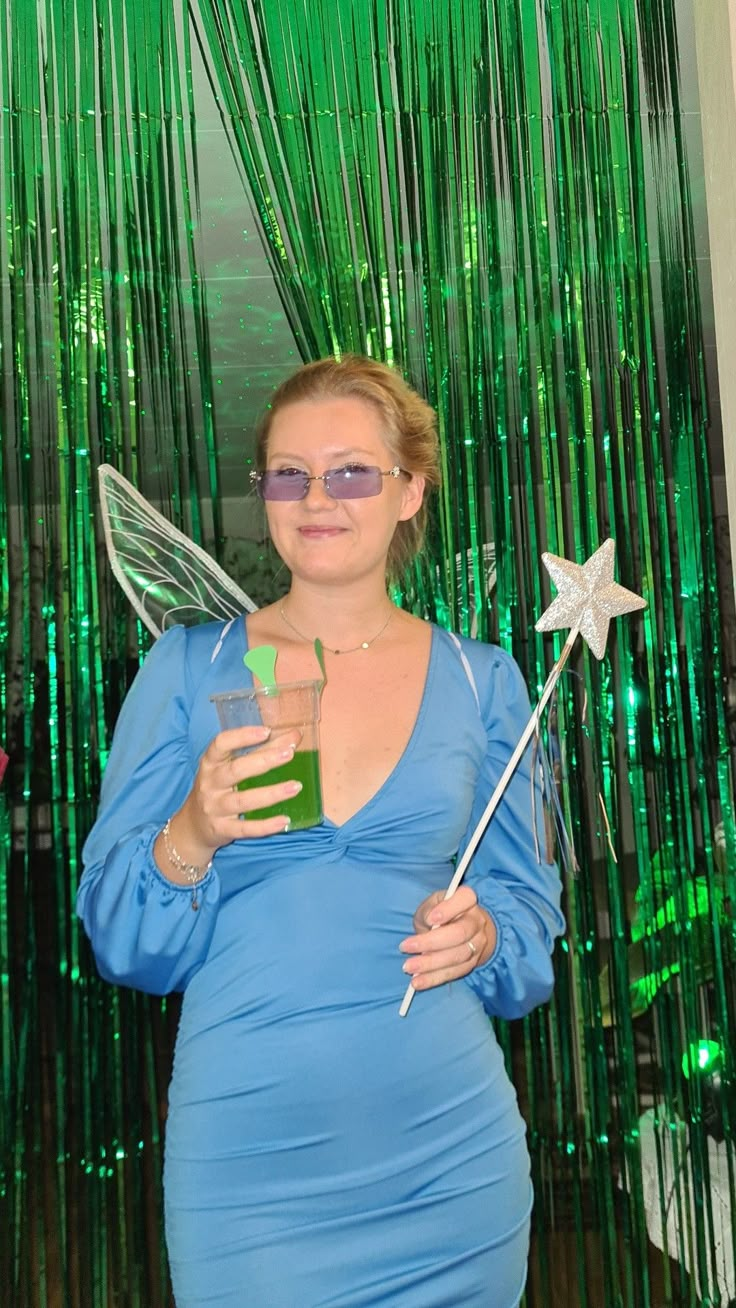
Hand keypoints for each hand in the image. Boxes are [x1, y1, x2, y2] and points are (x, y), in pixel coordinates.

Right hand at [165, 725, 303, 866]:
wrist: (193, 826)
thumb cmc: (219, 789)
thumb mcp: (231, 767)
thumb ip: (262, 750)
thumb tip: (294, 736)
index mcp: (211, 763)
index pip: (221, 744)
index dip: (242, 736)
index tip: (266, 731)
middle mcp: (210, 783)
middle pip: (236, 770)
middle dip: (264, 761)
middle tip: (289, 754)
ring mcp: (214, 808)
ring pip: (243, 800)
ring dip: (271, 794)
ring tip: (296, 786)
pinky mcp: (221, 829)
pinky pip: (245, 828)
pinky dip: (265, 826)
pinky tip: (285, 820)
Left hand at [399, 886, 495, 991]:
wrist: (466, 931)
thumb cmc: (441, 913)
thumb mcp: (432, 904)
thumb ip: (429, 910)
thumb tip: (430, 922)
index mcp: (467, 900)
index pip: (465, 899)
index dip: (448, 909)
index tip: (430, 919)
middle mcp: (477, 921)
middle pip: (459, 933)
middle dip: (431, 942)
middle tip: (405, 947)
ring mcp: (478, 944)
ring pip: (457, 956)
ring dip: (431, 964)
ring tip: (408, 967)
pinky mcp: (472, 963)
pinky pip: (454, 973)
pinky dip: (434, 979)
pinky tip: (418, 981)